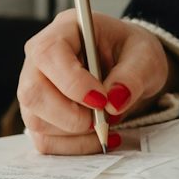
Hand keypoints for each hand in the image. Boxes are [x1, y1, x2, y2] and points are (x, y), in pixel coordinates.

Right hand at [17, 9, 168, 154]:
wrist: (132, 66)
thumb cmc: (132, 53)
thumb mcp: (145, 55)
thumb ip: (133, 74)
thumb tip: (114, 101)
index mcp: (65, 30)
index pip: (49, 53)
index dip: (71, 81)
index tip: (101, 100)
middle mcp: (40, 59)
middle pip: (32, 92)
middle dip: (69, 116)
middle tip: (103, 119)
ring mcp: (35, 88)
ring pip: (36, 121)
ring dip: (75, 133)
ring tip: (107, 123)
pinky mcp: (40, 115)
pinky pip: (45, 141)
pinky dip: (74, 147)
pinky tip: (99, 137)